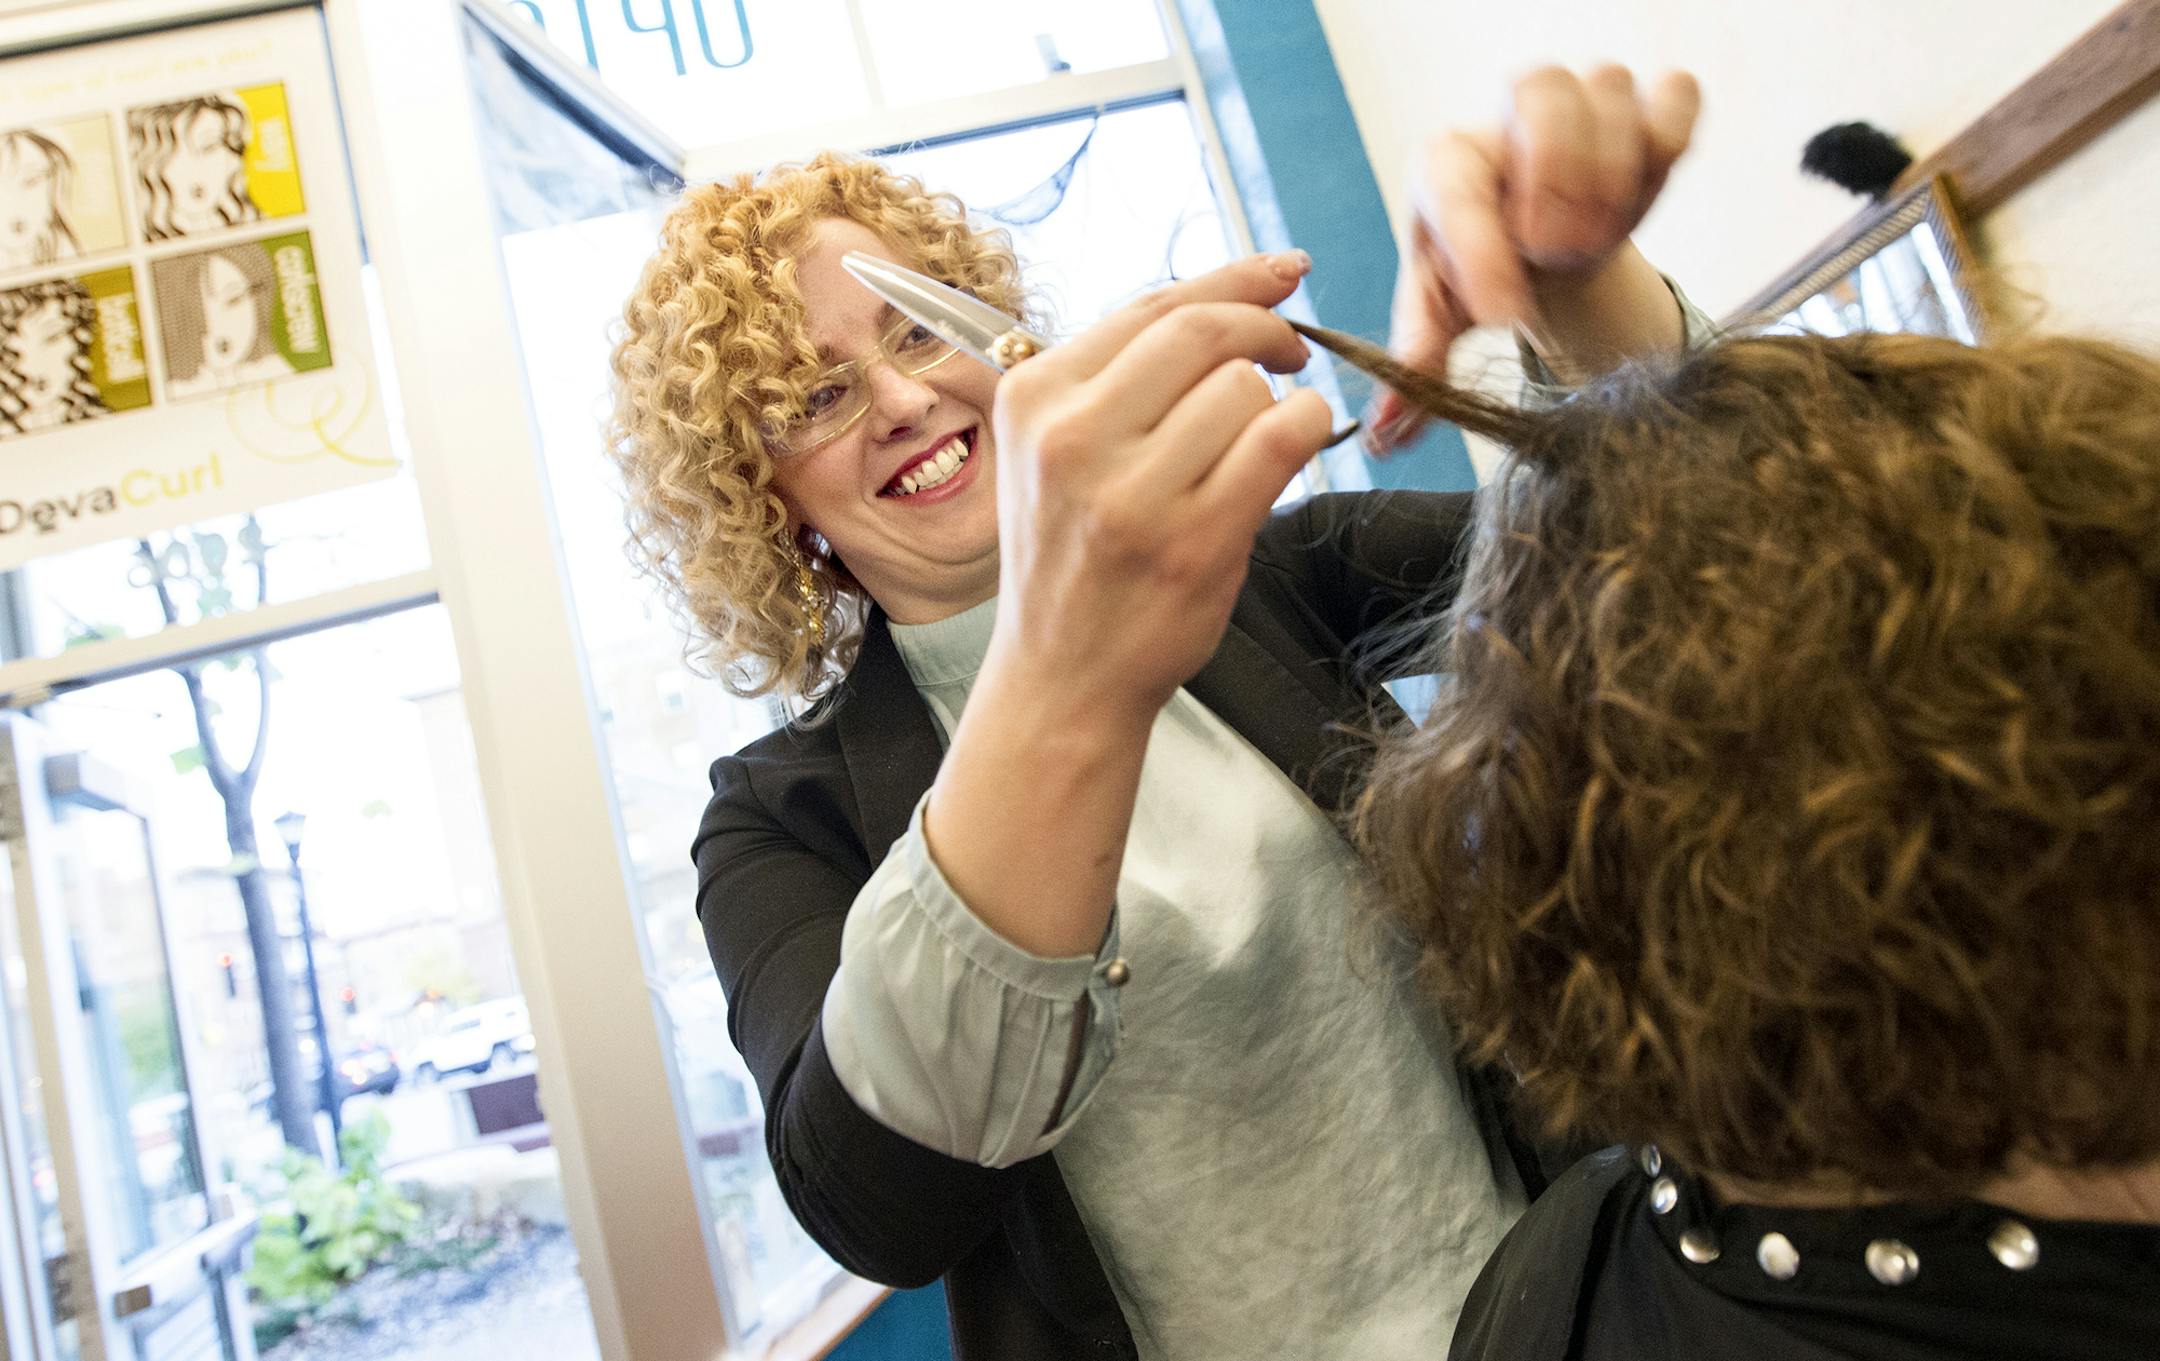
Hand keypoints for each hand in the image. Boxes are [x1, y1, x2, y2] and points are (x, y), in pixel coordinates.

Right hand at [986, 251, 1333, 723]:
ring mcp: (1130, 491)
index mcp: (1035, 398)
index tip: (1283, 272)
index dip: (1233, 278)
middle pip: (1202, 330)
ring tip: (1265, 437)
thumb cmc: (1074, 563)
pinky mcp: (1190, 540)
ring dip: (1278, 400)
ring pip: (1244, 386)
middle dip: (1267, 327)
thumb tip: (1228, 299)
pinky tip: (1301, 440)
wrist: (1062, 678)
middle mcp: (1072, 436)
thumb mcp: (1057, 455)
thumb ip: (1117, 380)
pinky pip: (1278, 439)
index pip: (1150, 306)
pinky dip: (1308, 426)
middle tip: (1294, 351)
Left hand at [1369, 65, 1698, 451]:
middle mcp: (1509, 114)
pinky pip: (1674, 95)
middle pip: (1541, 95)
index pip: (1458, 185)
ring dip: (1611, 180)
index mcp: (1447, 163)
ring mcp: (1583, 98)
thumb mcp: (1444, 318)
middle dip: (1557, 183)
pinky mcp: (1647, 104)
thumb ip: (1418, 368)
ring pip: (1609, 90)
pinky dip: (1664, 149)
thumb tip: (1388, 434)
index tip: (1504, 316)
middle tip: (1558, 256)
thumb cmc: (1487, 275)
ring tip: (1593, 242)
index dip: (1481, 251)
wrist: (1546, 251)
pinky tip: (1637, 205)